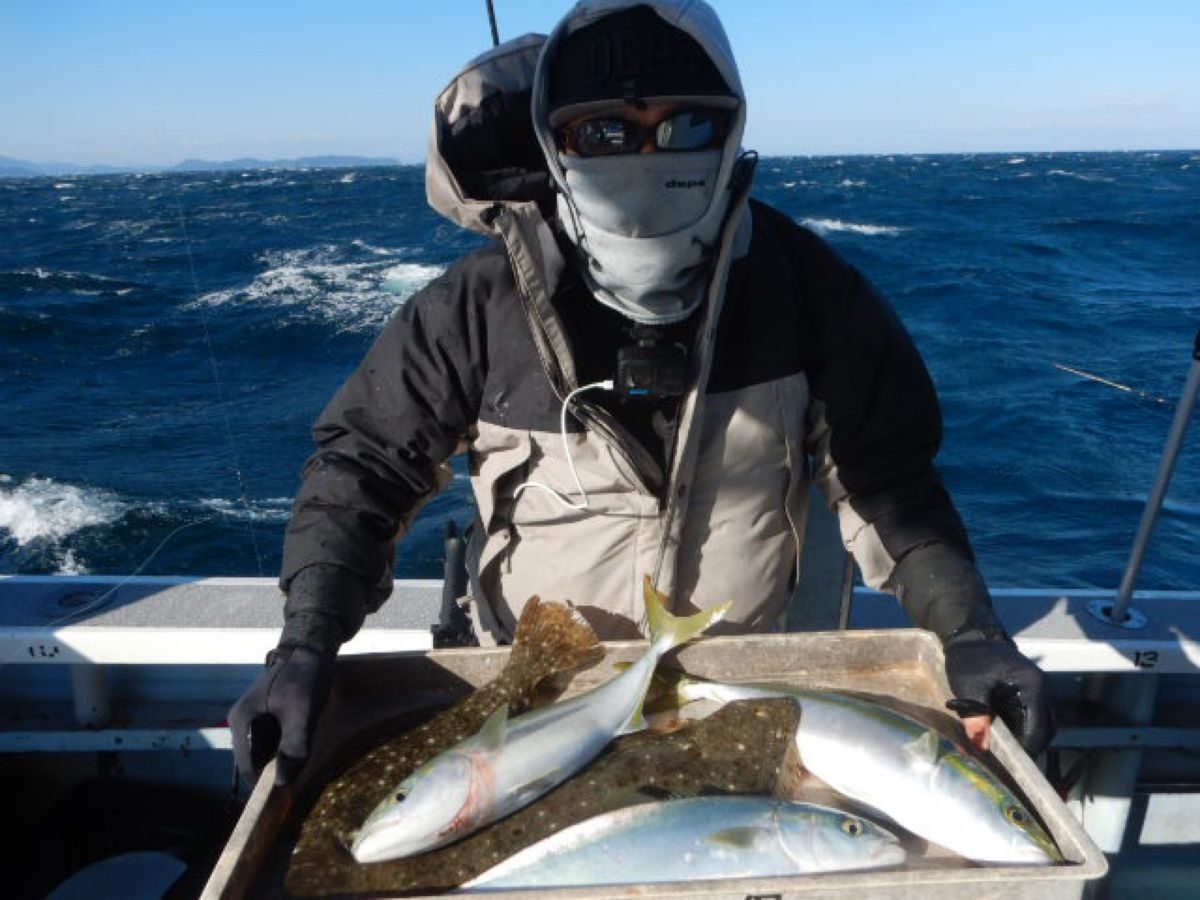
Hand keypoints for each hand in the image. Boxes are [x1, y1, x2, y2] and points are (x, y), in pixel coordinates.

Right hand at [228, 645, 333, 786]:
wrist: (312, 649)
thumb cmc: (304, 678)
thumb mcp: (302, 713)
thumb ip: (293, 746)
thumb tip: (282, 783)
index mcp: (242, 721)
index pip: (247, 765)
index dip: (264, 782)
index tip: (285, 794)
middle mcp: (242, 721)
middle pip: (256, 759)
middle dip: (276, 767)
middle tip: (302, 768)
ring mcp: (253, 718)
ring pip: (266, 751)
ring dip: (282, 756)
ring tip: (304, 751)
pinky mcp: (265, 716)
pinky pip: (273, 740)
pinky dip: (286, 745)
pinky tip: (303, 738)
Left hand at [943, 632, 1053, 756]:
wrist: (970, 636)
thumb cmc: (971, 659)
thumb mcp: (969, 688)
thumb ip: (975, 716)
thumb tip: (979, 746)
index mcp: (1034, 688)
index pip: (1040, 729)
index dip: (1028, 749)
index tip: (1011, 764)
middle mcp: (1043, 690)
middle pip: (1046, 729)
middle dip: (1028, 746)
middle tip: (1008, 762)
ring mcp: (1038, 691)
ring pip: (1040, 724)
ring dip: (1024, 738)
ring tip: (1004, 752)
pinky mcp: (1029, 693)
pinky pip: (1031, 717)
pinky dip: (1020, 728)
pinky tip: (1003, 737)